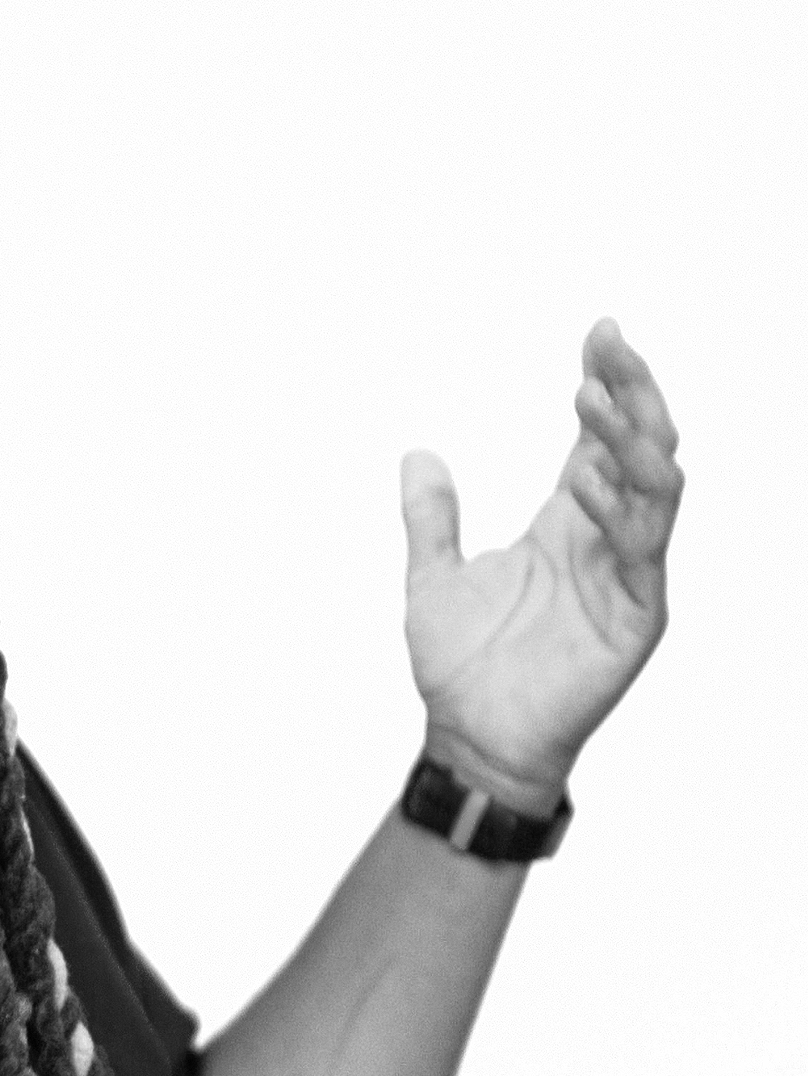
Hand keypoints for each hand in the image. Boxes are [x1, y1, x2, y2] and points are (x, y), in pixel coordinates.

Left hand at [399, 319, 682, 812]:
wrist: (470, 739)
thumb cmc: (462, 668)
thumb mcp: (434, 576)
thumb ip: (433, 517)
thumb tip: (418, 453)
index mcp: (566, 525)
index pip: (601, 442)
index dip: (605, 387)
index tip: (595, 336)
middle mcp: (605, 541)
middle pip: (641, 448)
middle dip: (632, 393)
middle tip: (610, 345)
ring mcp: (626, 577)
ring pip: (657, 488)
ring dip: (631, 440)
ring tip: (595, 399)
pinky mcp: (636, 617)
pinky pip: (642, 550)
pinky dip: (620, 510)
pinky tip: (590, 481)